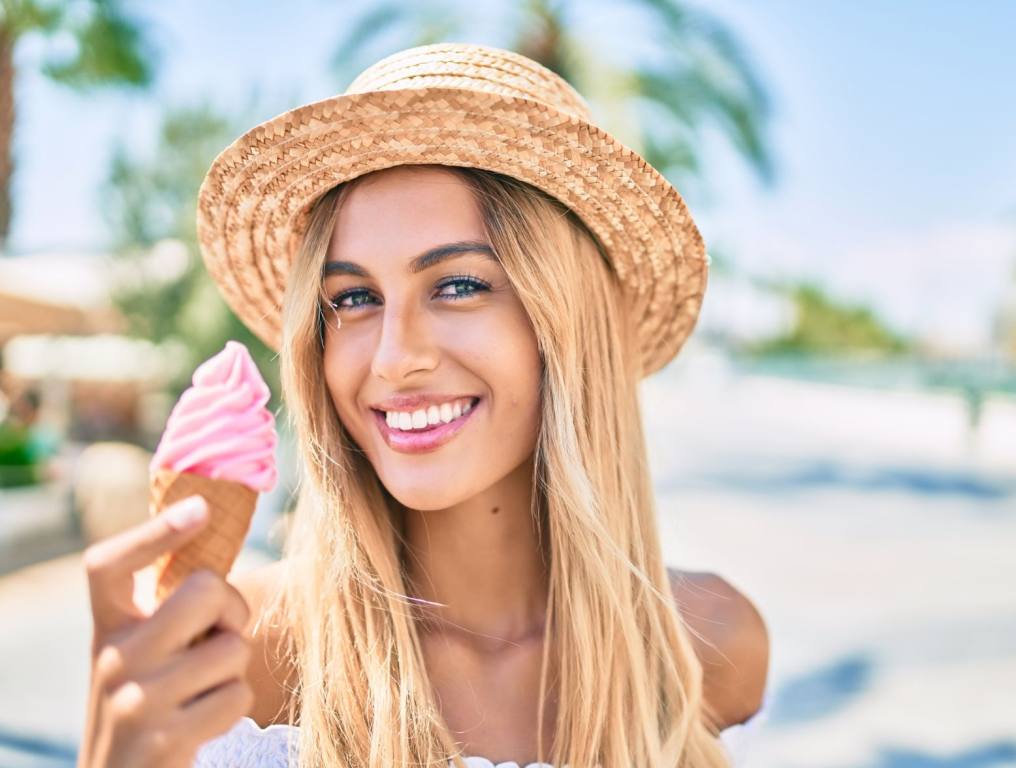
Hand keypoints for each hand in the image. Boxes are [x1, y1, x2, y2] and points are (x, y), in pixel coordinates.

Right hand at [77, 495, 253, 767]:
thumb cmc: (148, 697)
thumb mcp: (140, 649)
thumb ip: (167, 608)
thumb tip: (215, 531)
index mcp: (107, 626)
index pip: (109, 564)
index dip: (154, 533)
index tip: (200, 508)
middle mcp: (113, 658)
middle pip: (206, 591)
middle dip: (232, 609)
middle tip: (219, 632)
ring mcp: (137, 701)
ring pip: (233, 648)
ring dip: (233, 667)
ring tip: (202, 686)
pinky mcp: (165, 740)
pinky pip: (237, 696)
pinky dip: (232, 705)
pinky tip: (202, 719)